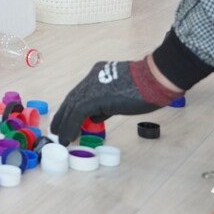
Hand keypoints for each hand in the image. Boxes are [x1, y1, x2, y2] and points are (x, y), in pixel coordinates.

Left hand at [51, 58, 182, 145]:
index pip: (80, 93)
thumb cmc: (146, 88)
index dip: (71, 108)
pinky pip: (77, 113)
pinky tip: (69, 137)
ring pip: (72, 106)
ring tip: (61, 139)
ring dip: (65, 124)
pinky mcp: (95, 96)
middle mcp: (92, 77)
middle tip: (57, 130)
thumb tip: (95, 117)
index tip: (66, 121)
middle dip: (63, 115)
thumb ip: (106, 105)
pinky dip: (71, 126)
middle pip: (72, 98)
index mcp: (98, 74)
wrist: (155, 79)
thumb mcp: (121, 96)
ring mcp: (92, 85)